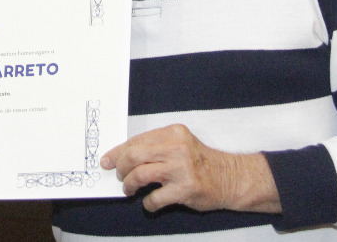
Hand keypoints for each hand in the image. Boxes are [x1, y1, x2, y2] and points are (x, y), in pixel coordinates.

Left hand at [101, 124, 279, 213]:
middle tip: (118, 175)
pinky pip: (155, 198)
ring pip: (140, 175)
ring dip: (129, 184)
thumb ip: (157, 146)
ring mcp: (181, 169)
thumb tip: (125, 155)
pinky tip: (149, 203)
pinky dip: (147, 203)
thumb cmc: (201, 161)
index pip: (137, 140)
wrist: (230, 178)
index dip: (118, 151)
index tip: (107, 160)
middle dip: (120, 166)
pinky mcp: (185, 189)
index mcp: (173, 132)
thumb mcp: (181, 143)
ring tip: (128, 189)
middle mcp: (177, 148)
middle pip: (134, 155)